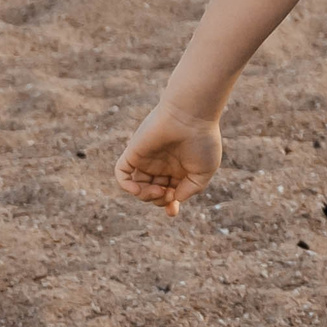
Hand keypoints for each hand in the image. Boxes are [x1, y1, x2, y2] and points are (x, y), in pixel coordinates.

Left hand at [114, 99, 222, 215]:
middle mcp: (162, 164)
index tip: (172, 212)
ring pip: (137, 187)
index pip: (168, 193)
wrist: (191, 115)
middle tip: (168, 194)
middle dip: (159, 201)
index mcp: (179, 169)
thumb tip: (173, 199)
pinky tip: (138, 189)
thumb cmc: (202, 140)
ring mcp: (147, 159)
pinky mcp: (134, 152)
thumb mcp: (204, 172)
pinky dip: (126, 186)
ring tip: (158, 191)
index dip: (169, 205)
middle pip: (152, 193)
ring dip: (145, 197)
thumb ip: (190, 190)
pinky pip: (122, 173)